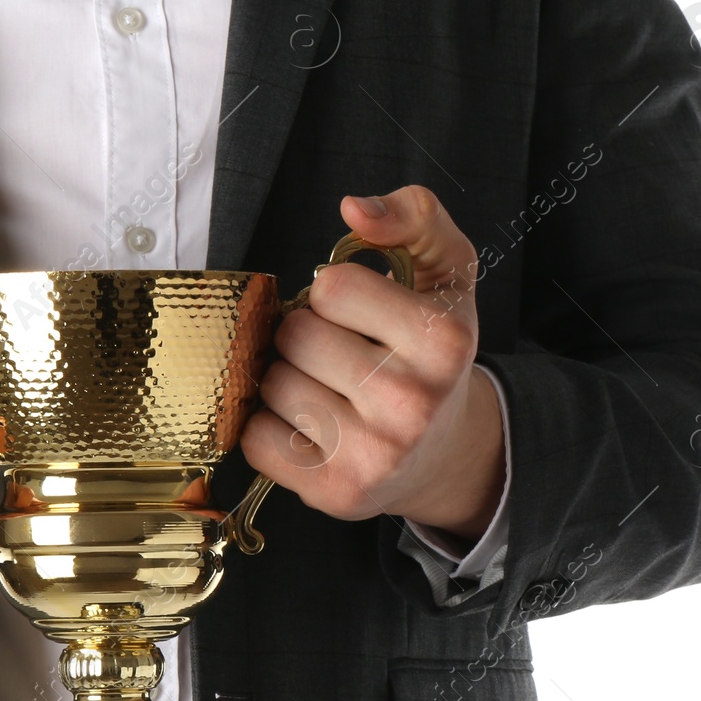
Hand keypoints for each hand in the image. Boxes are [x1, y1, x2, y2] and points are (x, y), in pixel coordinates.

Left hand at [241, 187, 505, 545]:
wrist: (443, 454)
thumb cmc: (430, 357)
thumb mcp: (445, 274)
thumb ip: (414, 217)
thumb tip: (354, 207)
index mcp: (441, 340)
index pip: (331, 287)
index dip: (332, 295)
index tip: (356, 315)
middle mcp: (412, 401)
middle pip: (294, 338)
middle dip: (303, 338)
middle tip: (335, 355)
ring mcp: (374, 454)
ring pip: (271, 388)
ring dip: (284, 382)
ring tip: (324, 391)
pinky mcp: (335, 493)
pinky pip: (256, 440)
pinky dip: (269, 429)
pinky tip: (307, 428)